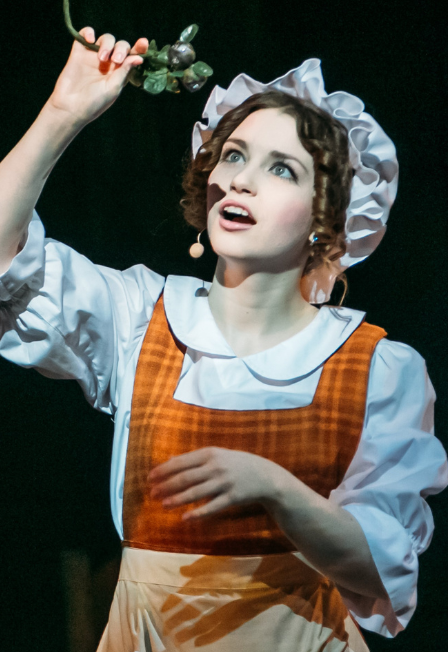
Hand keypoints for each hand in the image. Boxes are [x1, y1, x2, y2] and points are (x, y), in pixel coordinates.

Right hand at [48, 27, 147, 124]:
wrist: (70, 107)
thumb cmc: (93, 103)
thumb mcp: (113, 88)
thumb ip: (124, 72)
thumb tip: (139, 58)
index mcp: (119, 74)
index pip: (132, 57)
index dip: (139, 49)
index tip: (144, 43)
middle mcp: (108, 64)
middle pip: (120, 46)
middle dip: (121, 49)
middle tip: (115, 60)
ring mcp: (93, 57)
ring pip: (106, 39)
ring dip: (107, 44)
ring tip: (101, 58)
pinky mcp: (79, 52)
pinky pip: (85, 34)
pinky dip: (88, 32)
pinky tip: (90, 39)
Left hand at [149, 447, 287, 519]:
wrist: (266, 476)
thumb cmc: (237, 464)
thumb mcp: (217, 455)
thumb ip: (194, 458)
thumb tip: (169, 459)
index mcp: (210, 453)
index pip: (181, 462)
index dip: (164, 470)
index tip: (150, 478)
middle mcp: (216, 467)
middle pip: (186, 477)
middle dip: (166, 485)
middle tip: (152, 493)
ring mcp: (224, 482)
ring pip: (196, 493)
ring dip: (177, 499)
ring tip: (163, 505)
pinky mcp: (232, 498)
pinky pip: (212, 507)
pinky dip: (197, 513)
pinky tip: (185, 518)